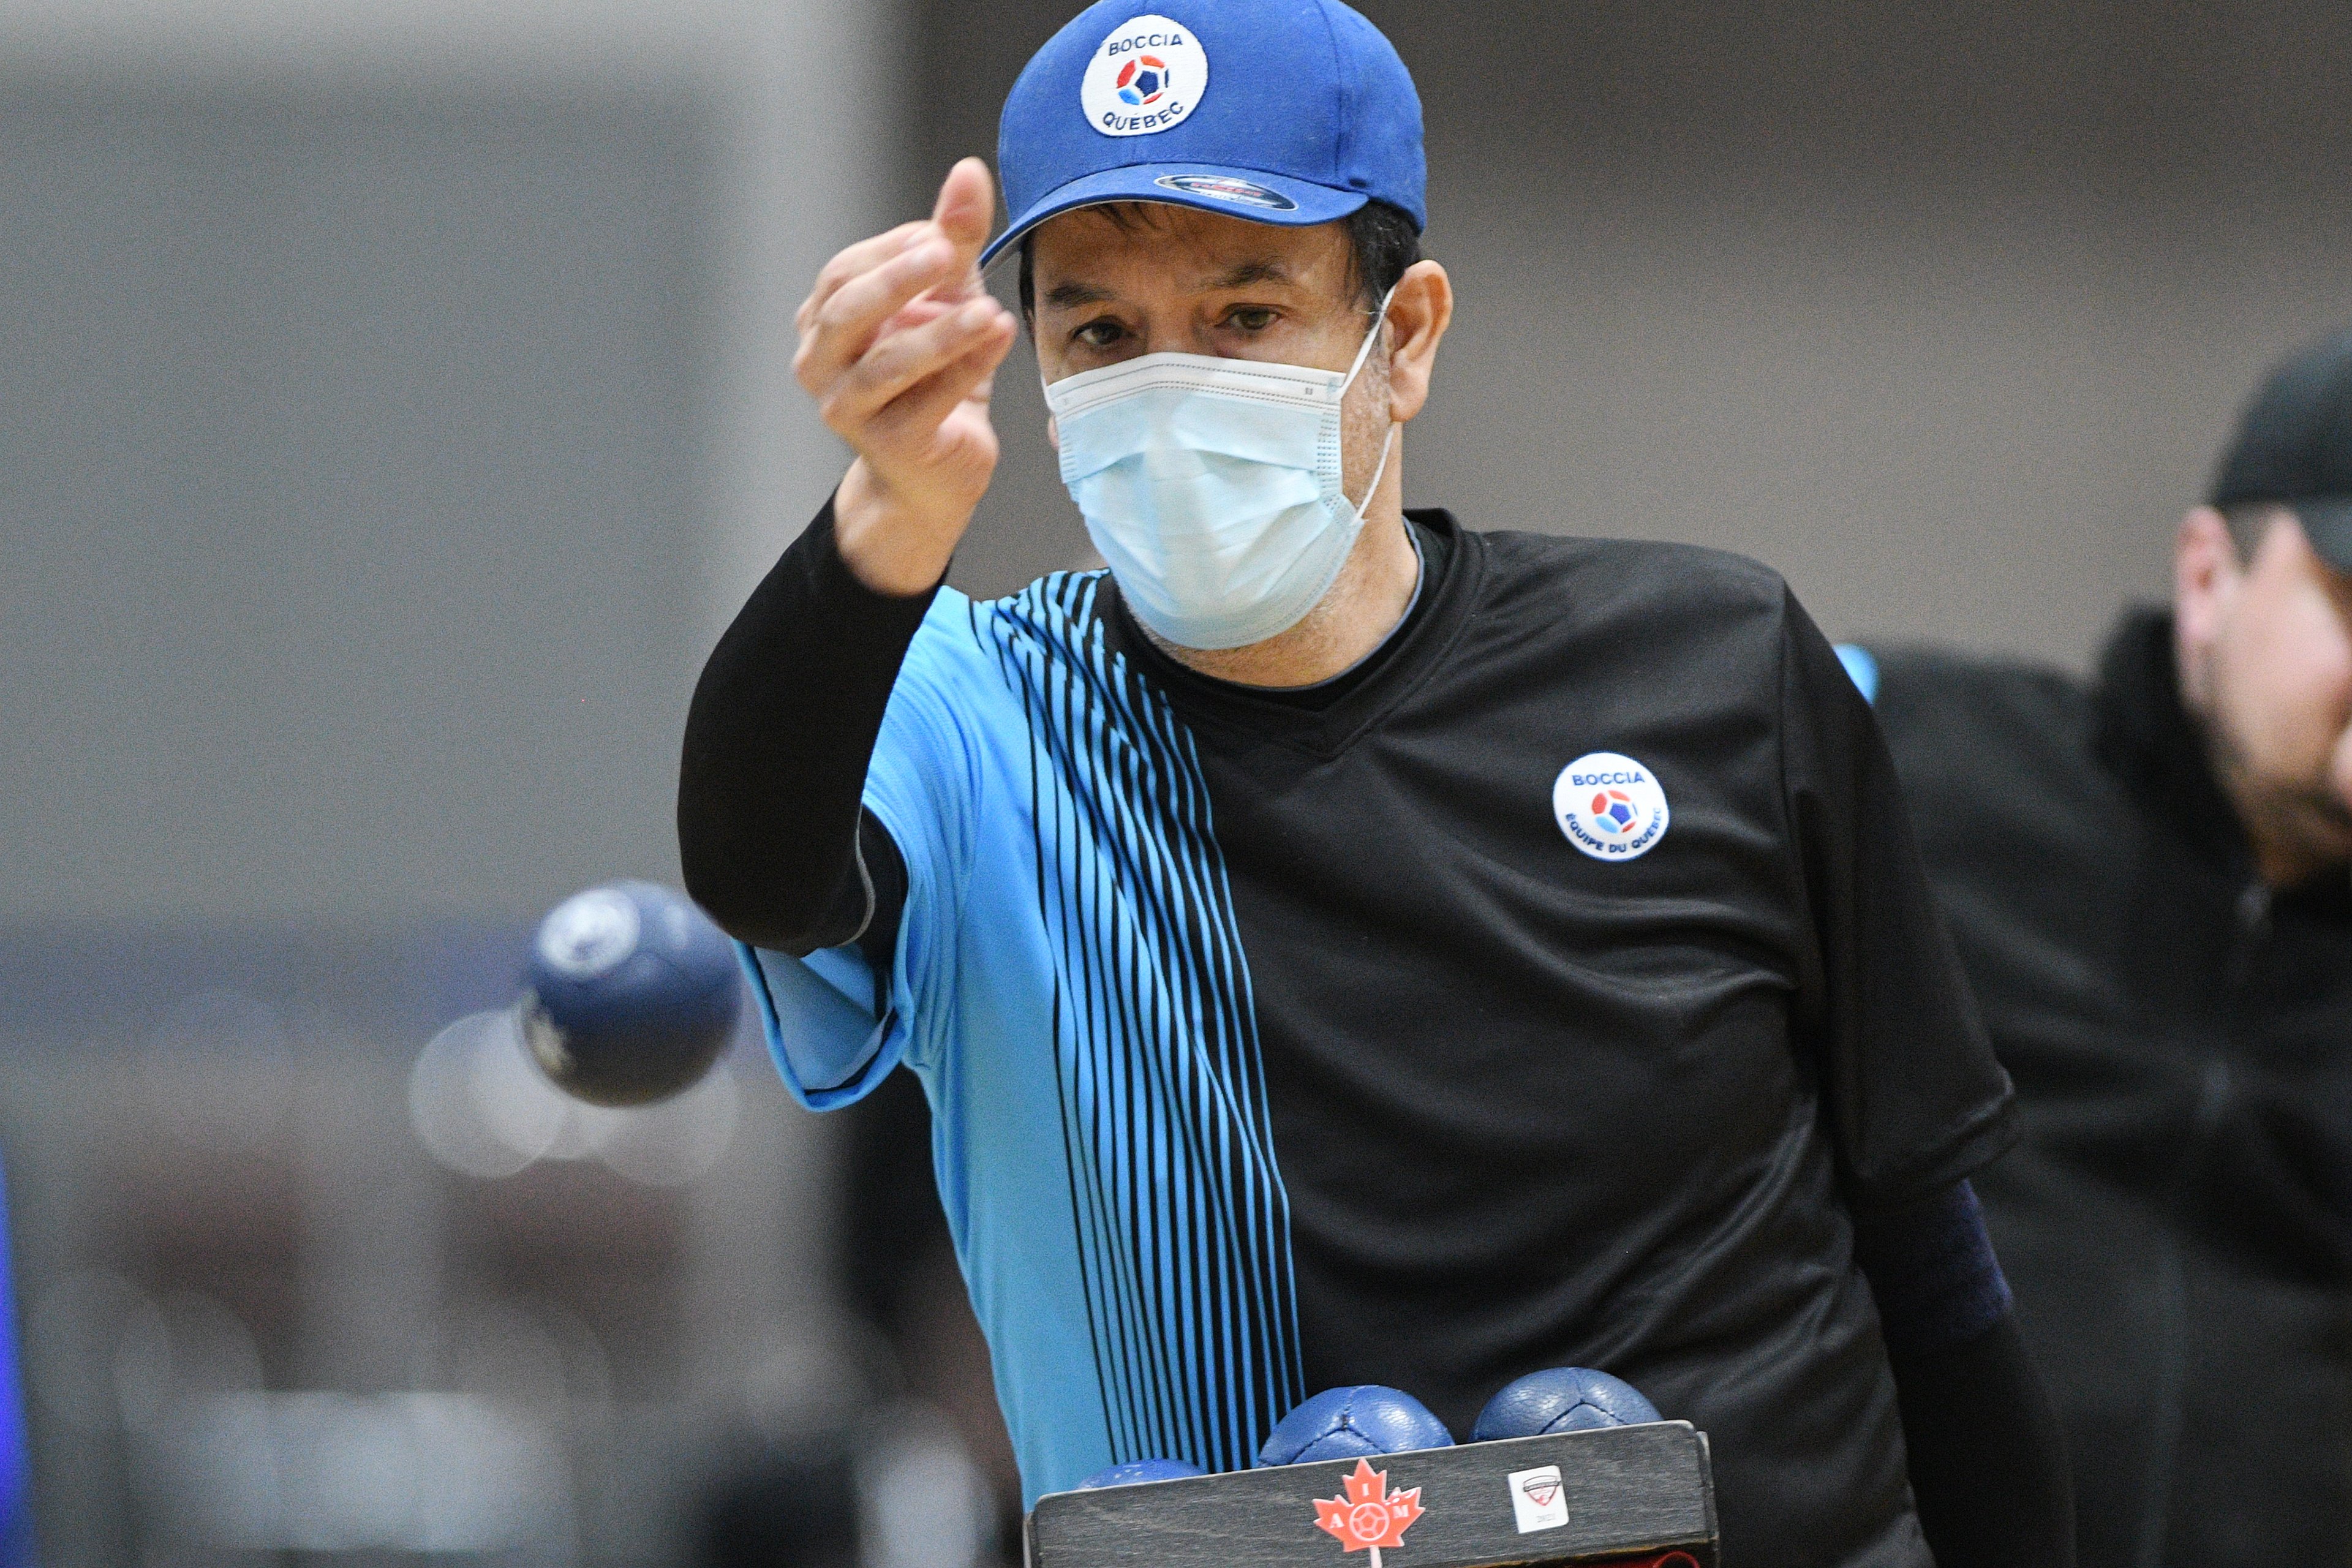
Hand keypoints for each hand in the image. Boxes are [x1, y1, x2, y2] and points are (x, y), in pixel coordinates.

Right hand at [794, 158, 1017, 594]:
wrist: (936, 471)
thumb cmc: (934, 377)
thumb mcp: (946, 298)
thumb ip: (952, 238)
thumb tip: (969, 170)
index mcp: (823, 321)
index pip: (846, 271)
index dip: (896, 248)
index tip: (946, 235)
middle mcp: (820, 364)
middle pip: (846, 311)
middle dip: (896, 279)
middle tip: (944, 251)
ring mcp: (848, 409)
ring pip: (887, 364)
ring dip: (941, 334)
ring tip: (987, 312)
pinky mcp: (890, 445)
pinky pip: (927, 403)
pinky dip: (966, 370)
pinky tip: (1000, 339)